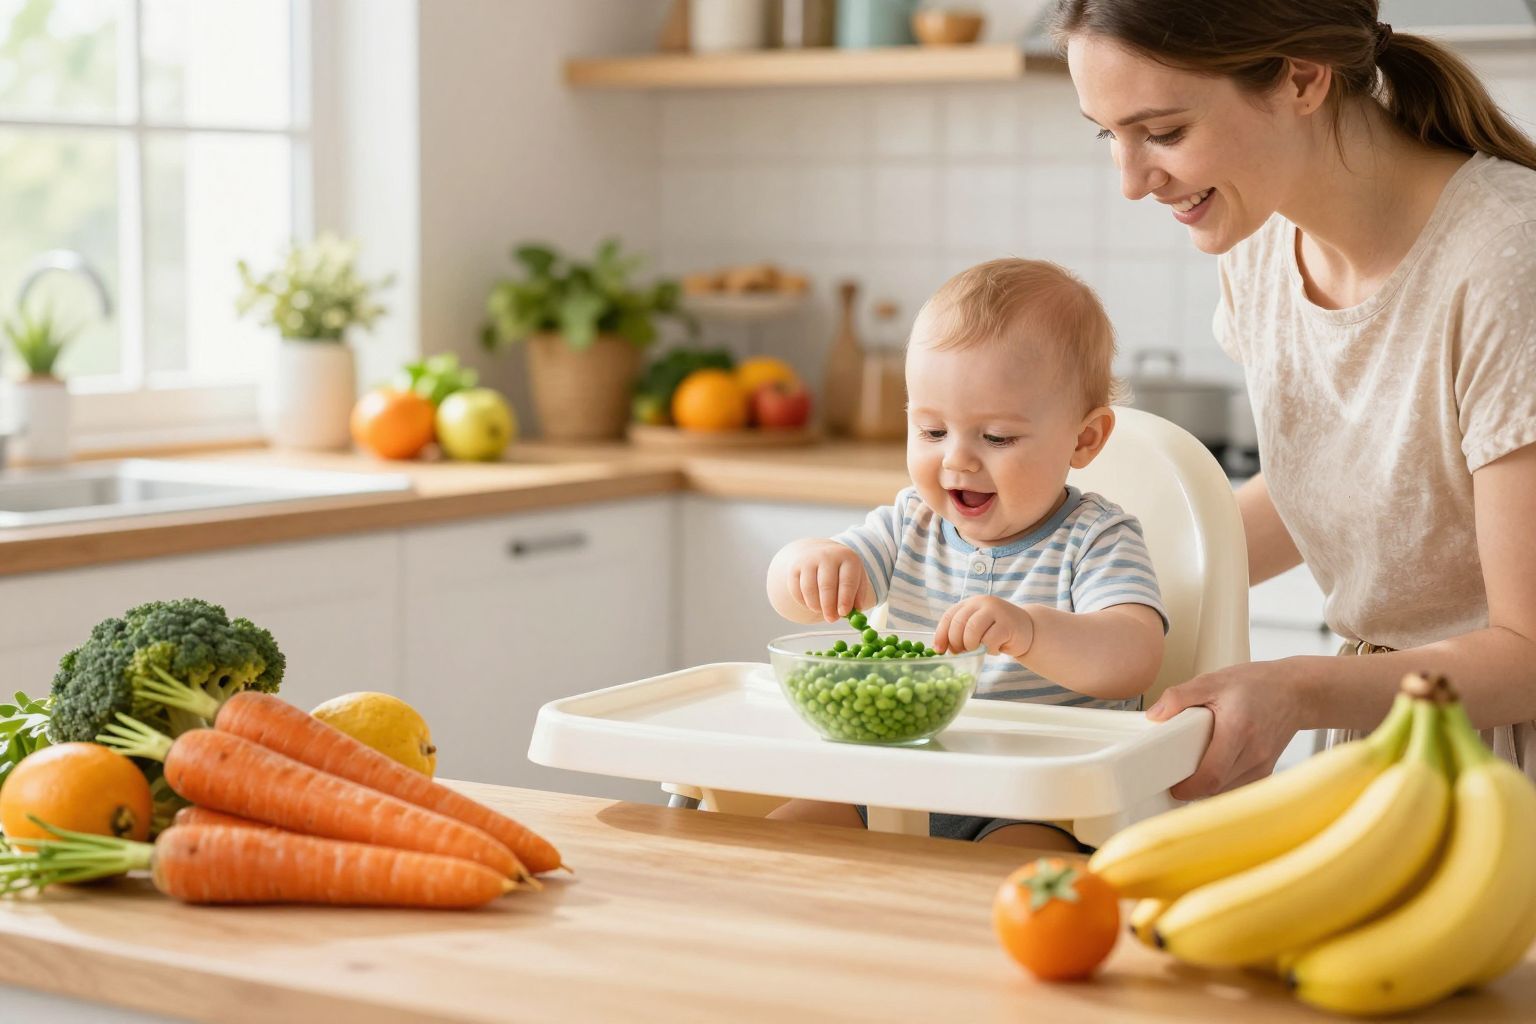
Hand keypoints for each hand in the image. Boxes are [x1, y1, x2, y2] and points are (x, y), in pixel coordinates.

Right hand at [788, 545, 871, 622]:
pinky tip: (813, 603)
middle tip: (831, 619)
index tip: (843, 614)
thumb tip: (854, 613)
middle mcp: (827, 556)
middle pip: (826, 585)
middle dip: (829, 606)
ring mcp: (808, 561)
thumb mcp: (857, 579)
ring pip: (809, 589)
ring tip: (823, 610)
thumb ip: (858, 597)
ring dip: (816, 606)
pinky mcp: (795, 568)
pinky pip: (797, 591)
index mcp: (847, 558)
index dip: (845, 599)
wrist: (820, 555)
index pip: (847, 580)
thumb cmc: (842, 573)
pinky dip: (804, 602)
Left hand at [933, 596, 1033, 657]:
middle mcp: (982, 603)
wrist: (1027, 629)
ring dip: (971, 646)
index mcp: (970, 603)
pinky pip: (990, 640)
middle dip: (956, 643)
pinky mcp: (1007, 624)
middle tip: (961, 652)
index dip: (941, 635)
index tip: (939, 651)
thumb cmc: (997, 631)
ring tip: (978, 650)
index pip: (949, 617)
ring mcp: (995, 611)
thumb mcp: (976, 627)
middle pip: (958, 624)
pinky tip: (995, 649)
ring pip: (972, 631)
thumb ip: (960, 632)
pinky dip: (989, 650)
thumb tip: (940, 649)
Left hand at [1145, 659, 1308, 799]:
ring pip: (1228, 790)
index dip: (1189, 788)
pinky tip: (1211, 771)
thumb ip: (1180, 696)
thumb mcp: (1213, 680)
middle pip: (1218, 787)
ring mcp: (1263, 764)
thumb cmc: (1258, 684)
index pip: (1212, 775)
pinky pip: (1239, 786)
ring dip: (1207, 787)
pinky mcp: (1266, 770)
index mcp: (1238, 731)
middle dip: (1193, 788)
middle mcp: (1254, 752)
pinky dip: (1222, 784)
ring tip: (1191, 773)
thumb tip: (1155, 715)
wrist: (1295, 691)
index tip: (1173, 787)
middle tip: (1175, 777)